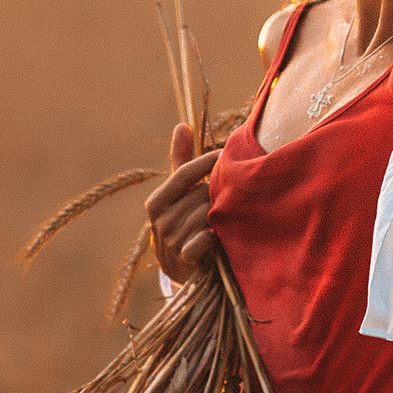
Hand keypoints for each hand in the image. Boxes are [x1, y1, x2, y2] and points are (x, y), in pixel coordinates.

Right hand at [142, 122, 221, 285]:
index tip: (226, 155)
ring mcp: (171, 241)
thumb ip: (181, 161)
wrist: (180, 267)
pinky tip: (219, 235)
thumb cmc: (184, 220)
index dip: (206, 163)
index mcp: (157, 202)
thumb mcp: (179, 193)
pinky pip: (202, 240)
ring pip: (204, 216)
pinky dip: (212, 237)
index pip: (183, 174)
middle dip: (218, 193)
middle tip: (236, 189)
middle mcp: (160, 220)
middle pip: (199, 195)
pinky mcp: (184, 260)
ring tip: (231, 213)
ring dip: (220, 215)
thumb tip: (182, 125)